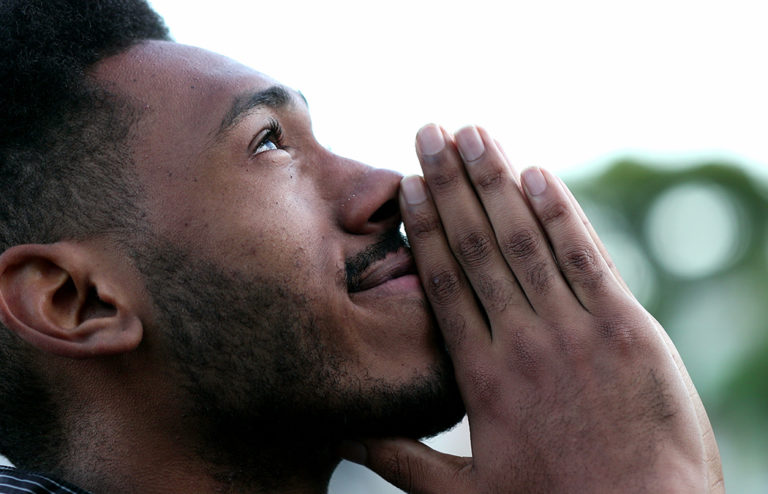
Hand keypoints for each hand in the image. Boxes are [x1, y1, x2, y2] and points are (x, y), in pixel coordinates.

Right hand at [343, 124, 723, 492]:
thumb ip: (402, 460)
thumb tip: (343, 437)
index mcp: (481, 375)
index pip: (445, 281)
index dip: (425, 226)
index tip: (407, 184)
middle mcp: (523, 341)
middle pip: (479, 246)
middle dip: (450, 183)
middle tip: (429, 130)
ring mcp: (578, 331)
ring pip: (527, 240)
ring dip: (498, 182)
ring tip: (474, 134)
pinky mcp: (629, 330)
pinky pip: (588, 258)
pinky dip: (562, 213)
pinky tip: (538, 174)